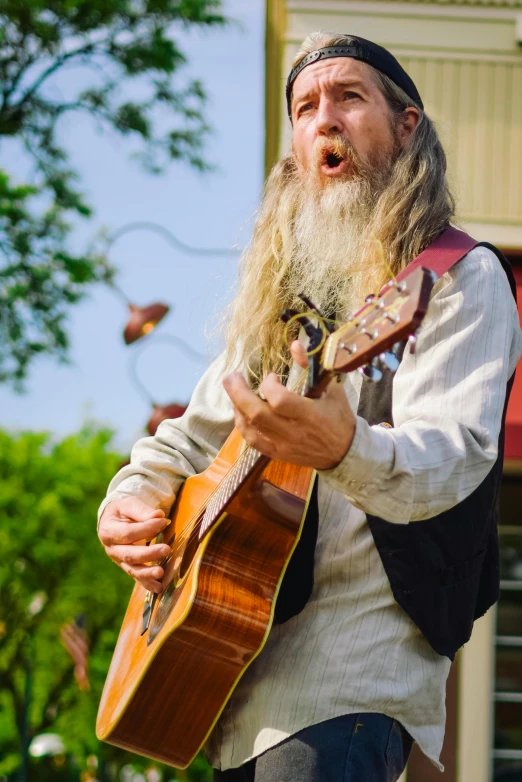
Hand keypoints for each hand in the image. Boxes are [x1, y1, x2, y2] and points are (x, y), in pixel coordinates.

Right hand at [98, 497, 170, 592]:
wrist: (114, 521)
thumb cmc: (123, 512)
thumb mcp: (129, 505)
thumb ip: (142, 511)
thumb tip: (159, 515)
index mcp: (108, 531)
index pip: (128, 533)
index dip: (146, 528)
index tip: (163, 521)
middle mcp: (112, 549)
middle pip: (129, 554)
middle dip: (148, 554)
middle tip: (166, 549)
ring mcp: (120, 561)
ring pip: (132, 570)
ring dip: (147, 573)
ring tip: (161, 573)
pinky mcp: (128, 567)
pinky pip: (137, 577)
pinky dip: (148, 584)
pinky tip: (159, 588)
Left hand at [223, 341, 355, 469]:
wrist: (344, 452)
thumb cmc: (339, 417)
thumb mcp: (331, 388)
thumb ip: (311, 366)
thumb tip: (295, 344)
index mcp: (309, 414)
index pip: (279, 400)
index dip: (269, 384)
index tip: (272, 376)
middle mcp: (293, 431)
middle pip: (257, 413)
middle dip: (239, 392)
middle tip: (231, 377)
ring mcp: (283, 445)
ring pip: (251, 427)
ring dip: (237, 406)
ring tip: (234, 390)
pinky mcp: (277, 453)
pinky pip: (252, 441)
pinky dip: (242, 425)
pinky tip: (239, 412)